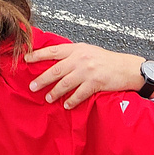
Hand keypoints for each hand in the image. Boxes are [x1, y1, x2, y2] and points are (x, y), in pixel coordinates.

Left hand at [25, 43, 145, 108]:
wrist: (127, 68)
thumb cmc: (106, 60)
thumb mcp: (87, 51)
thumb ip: (72, 55)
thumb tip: (54, 61)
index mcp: (76, 49)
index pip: (52, 51)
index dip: (38, 55)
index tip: (26, 59)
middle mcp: (80, 59)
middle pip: (55, 69)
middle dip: (42, 79)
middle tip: (32, 86)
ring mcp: (87, 71)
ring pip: (65, 83)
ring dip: (55, 92)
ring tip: (48, 98)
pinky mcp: (95, 83)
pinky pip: (79, 94)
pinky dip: (72, 101)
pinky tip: (67, 105)